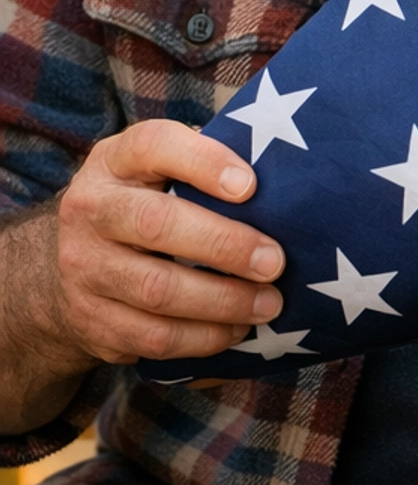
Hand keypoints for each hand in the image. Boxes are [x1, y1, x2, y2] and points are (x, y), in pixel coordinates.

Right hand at [36, 120, 285, 370]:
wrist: (70, 264)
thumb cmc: (144, 203)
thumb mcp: (158, 169)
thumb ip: (203, 165)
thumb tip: (280, 178)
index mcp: (115, 161)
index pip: (154, 145)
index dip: (204, 162)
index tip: (250, 186)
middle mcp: (90, 209)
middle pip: (156, 224)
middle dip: (224, 245)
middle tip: (274, 262)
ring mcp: (84, 268)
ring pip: (157, 290)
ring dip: (223, 301)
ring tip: (268, 304)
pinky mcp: (91, 320)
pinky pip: (152, 337)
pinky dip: (203, 338)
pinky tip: (236, 330)